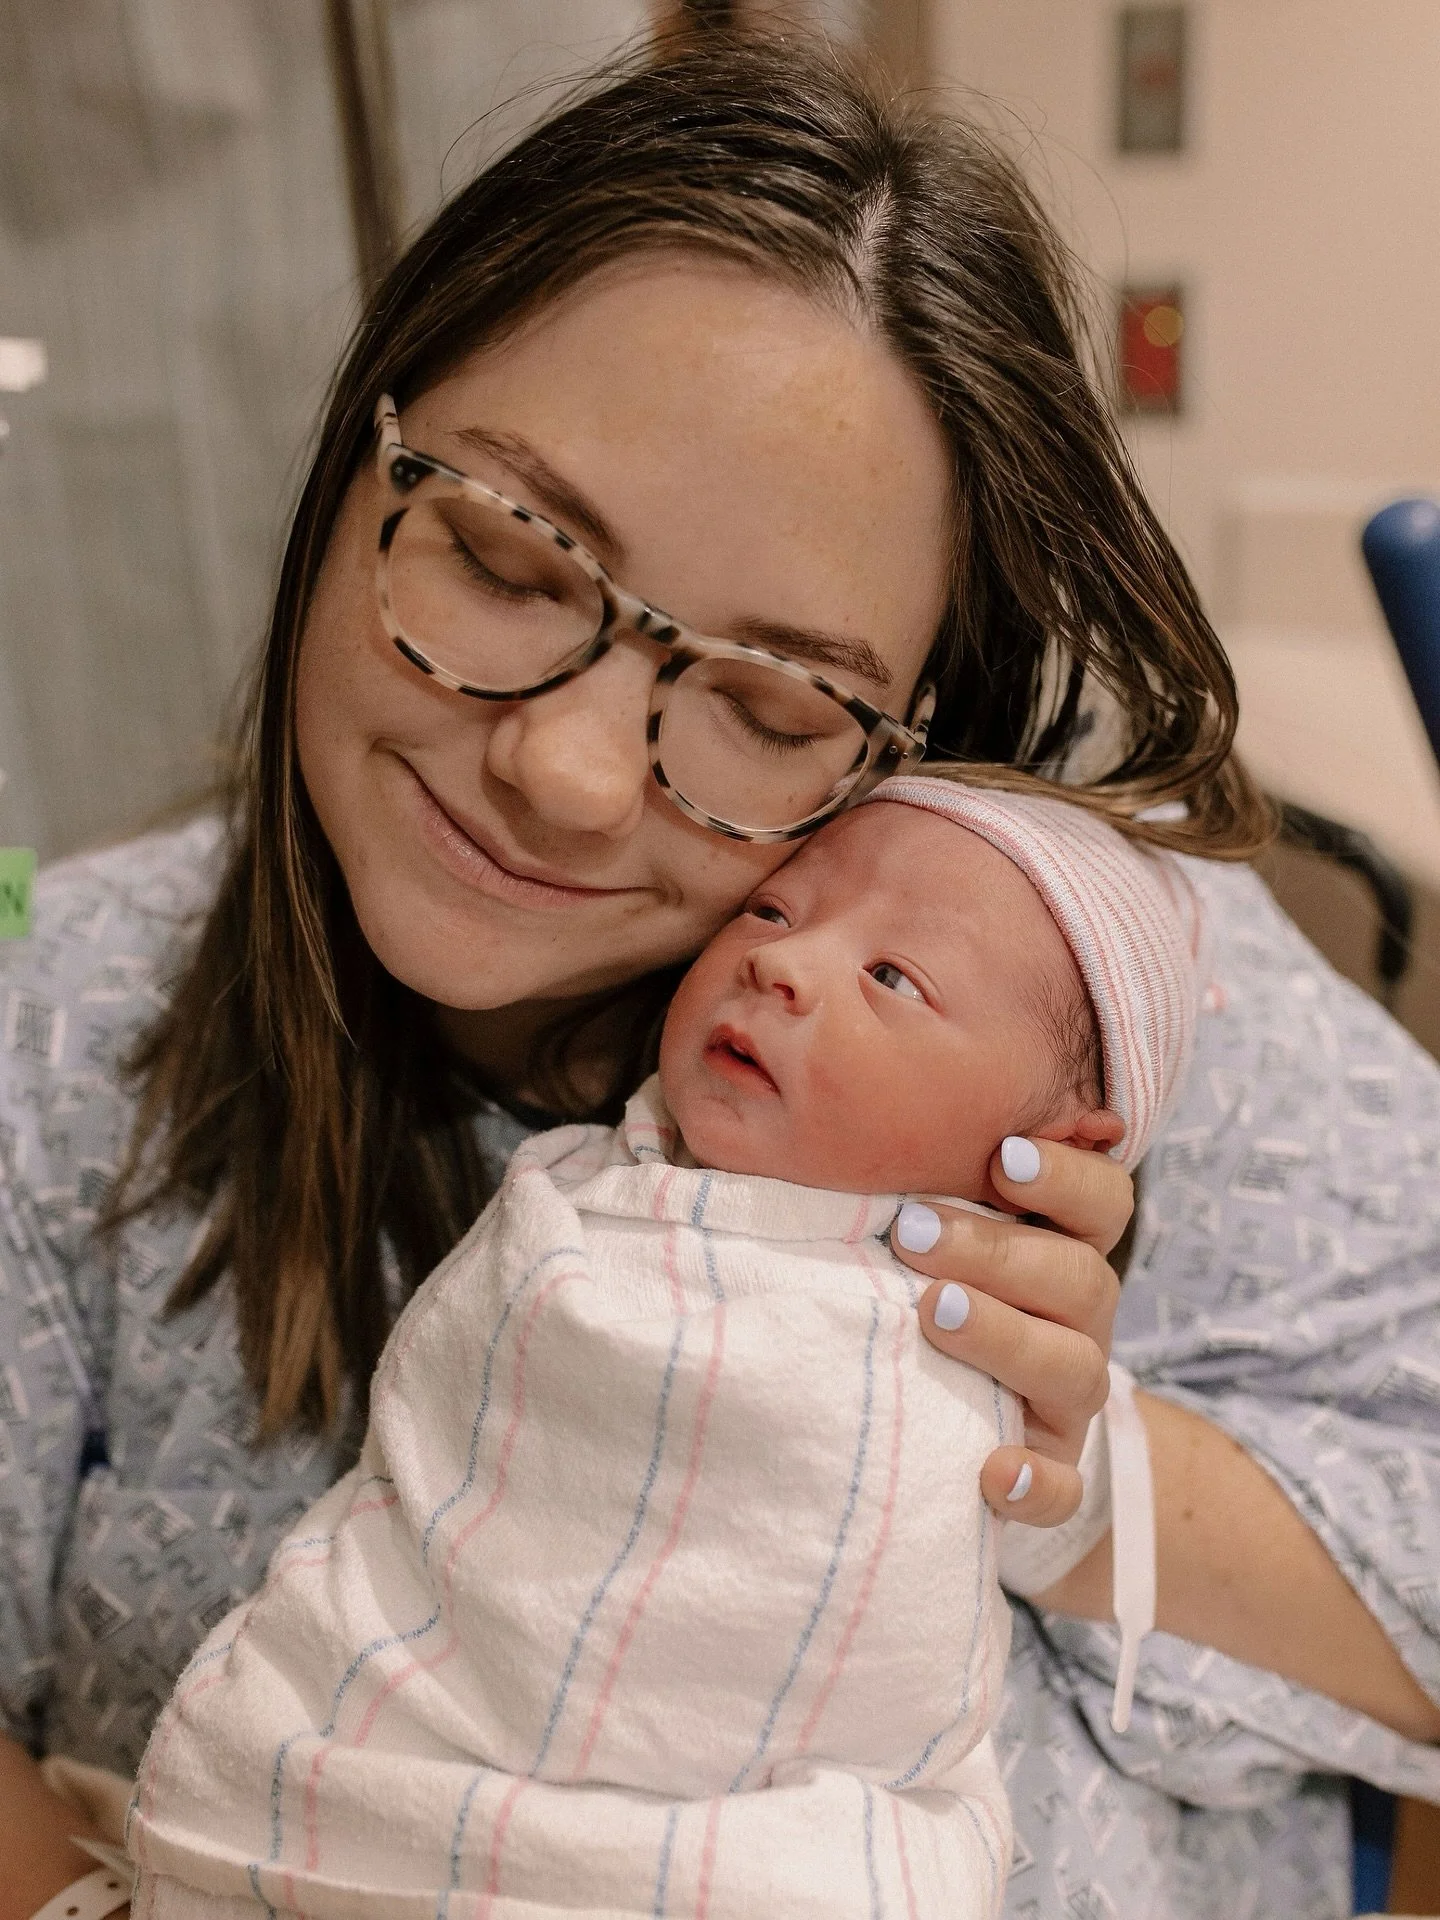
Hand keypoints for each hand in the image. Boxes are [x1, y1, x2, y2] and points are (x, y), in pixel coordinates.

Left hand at [889, 1135, 1131, 1527]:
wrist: (949, 1423)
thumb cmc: (917, 1294)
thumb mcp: (920, 1238)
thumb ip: (902, 1195)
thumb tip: (796, 1126)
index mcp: (1060, 1249)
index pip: (1103, 1202)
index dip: (1066, 1176)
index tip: (1002, 1157)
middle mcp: (1078, 1320)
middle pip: (1080, 1277)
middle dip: (997, 1251)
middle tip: (914, 1234)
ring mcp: (1068, 1400)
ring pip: (1075, 1369)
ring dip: (1006, 1337)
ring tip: (935, 1313)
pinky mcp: (1053, 1473)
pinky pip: (1063, 1489)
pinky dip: (1035, 1483)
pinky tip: (992, 1472)